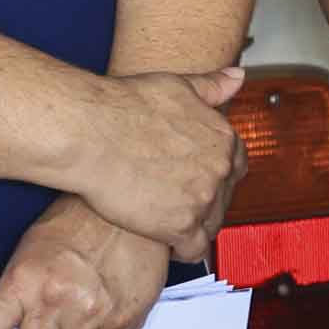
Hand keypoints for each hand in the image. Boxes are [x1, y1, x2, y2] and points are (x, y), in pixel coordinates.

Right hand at [77, 65, 249, 254]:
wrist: (90, 133)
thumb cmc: (125, 106)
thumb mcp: (176, 87)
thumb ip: (211, 87)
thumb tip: (238, 78)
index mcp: (223, 138)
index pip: (235, 166)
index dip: (216, 175)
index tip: (197, 179)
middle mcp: (220, 170)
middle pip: (224, 198)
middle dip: (204, 202)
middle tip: (177, 202)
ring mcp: (203, 200)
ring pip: (211, 225)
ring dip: (194, 226)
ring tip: (169, 223)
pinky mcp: (180, 226)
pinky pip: (194, 249)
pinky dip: (182, 250)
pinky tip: (166, 244)